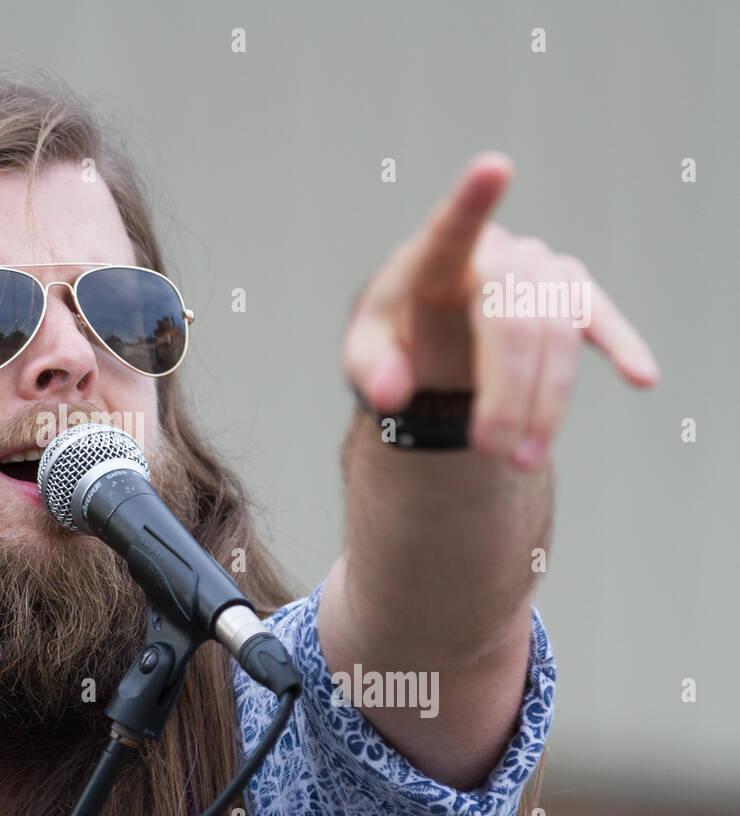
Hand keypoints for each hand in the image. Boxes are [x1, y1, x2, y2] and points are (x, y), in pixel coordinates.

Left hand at [342, 151, 659, 469]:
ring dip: (545, 401)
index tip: (493, 166)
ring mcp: (535, 269)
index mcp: (431, 260)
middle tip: (488, 450)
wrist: (426, 334)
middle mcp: (491, 254)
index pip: (450, 230)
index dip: (471, 202)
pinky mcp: (568, 294)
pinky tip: (639, 376)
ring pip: (555, 330)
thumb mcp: (365, 359)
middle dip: (505, 389)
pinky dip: (619, 344)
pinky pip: (596, 316)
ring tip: (524, 459)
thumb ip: (372, 373)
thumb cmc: (393, 340)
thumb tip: (392, 393)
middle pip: (511, 316)